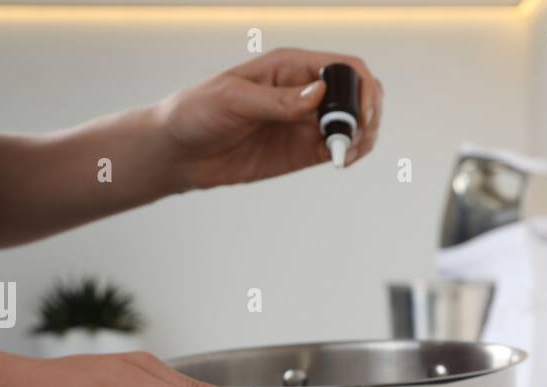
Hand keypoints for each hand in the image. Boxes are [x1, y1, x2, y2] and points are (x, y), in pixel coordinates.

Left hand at [157, 48, 383, 188]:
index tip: (356, 116)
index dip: (359, 88)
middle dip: (367, 114)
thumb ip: (278, 101)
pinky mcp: (301, 150)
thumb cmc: (197, 111)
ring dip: (362, 137)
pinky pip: (338, 148)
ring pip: (354, 123)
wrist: (179, 150)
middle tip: (353, 138)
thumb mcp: (233, 100)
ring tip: (347, 154)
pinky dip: (349, 153)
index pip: (343, 68)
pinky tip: (341, 160)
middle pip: (357, 93)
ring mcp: (305, 122)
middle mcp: (304, 91)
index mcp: (290, 67)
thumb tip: (319, 94)